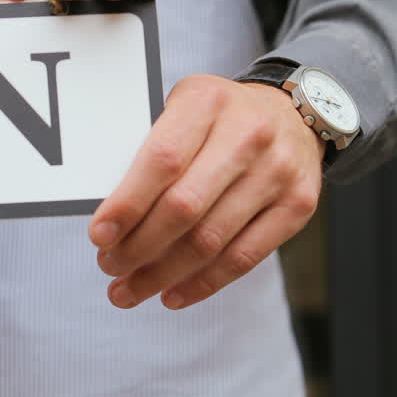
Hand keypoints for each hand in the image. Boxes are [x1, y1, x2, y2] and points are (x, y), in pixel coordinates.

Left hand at [89, 76, 325, 309]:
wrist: (294, 113)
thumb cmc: (219, 118)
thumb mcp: (182, 109)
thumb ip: (149, 151)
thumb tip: (110, 216)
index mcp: (207, 102)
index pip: (161, 161)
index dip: (127, 205)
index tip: (99, 236)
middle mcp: (247, 134)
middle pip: (184, 207)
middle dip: (138, 248)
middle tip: (109, 267)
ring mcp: (278, 172)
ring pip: (210, 240)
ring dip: (163, 274)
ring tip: (129, 289)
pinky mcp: (298, 205)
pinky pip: (244, 258)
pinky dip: (203, 283)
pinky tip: (173, 294)